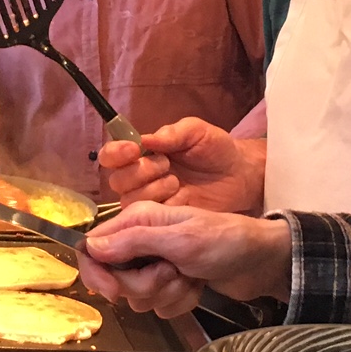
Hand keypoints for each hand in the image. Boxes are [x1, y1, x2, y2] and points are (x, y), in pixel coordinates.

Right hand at [77, 204, 291, 316]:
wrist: (262, 261)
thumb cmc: (226, 241)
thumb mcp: (181, 239)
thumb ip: (135, 242)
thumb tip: (92, 248)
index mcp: (138, 219)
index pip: (94, 248)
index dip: (98, 274)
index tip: (114, 292)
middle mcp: (142, 241)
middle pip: (115, 278)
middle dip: (144, 285)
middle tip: (171, 273)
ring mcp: (157, 264)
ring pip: (138, 296)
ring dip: (166, 293)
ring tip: (190, 277)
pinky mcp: (171, 285)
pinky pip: (159, 306)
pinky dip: (180, 301)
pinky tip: (197, 287)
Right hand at [98, 120, 264, 211]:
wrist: (239, 175)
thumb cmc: (215, 149)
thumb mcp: (195, 131)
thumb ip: (171, 133)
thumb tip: (145, 139)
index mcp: (142, 153)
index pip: (111, 155)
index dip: (116, 153)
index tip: (134, 149)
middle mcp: (140, 178)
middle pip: (117, 181)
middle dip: (140, 171)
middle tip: (167, 165)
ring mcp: (150, 201)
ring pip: (130, 200)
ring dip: (152, 189)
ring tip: (176, 182)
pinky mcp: (163, 220)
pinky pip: (147, 219)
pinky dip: (161, 206)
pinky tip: (179, 197)